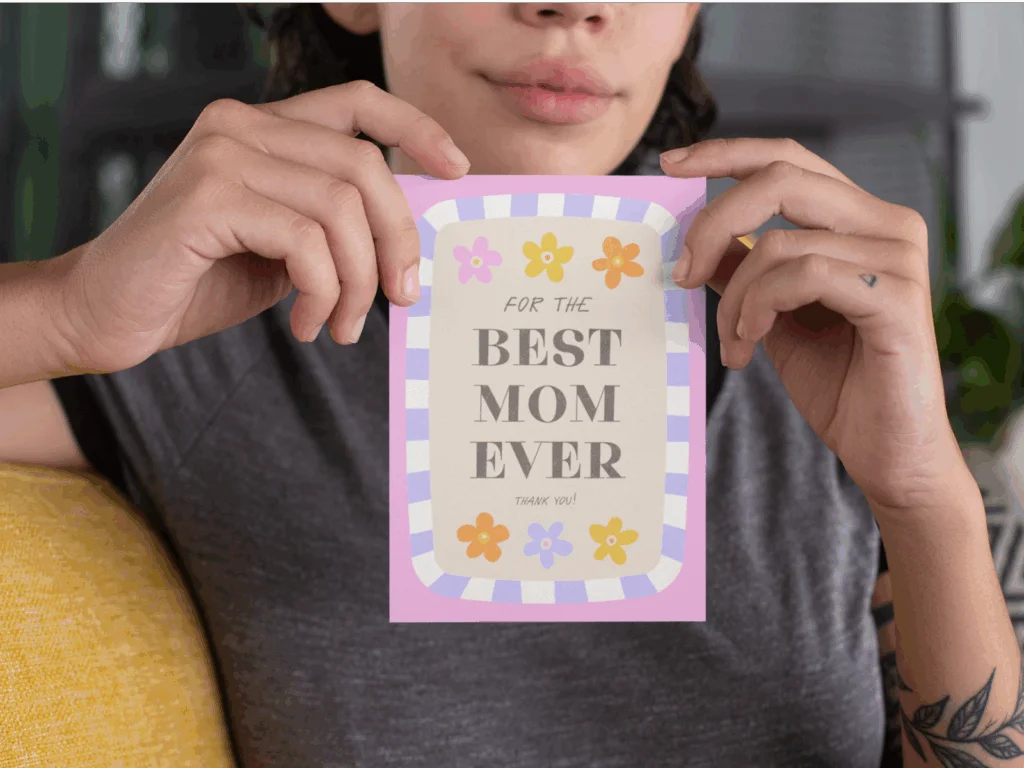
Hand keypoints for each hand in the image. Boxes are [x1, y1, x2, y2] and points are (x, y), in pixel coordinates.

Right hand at [54, 81, 468, 373]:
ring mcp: (222, 154)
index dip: (416, 130)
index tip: (457, 171)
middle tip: (401, 297)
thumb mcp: (283, 246)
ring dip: (359, 282)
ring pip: (342, 207)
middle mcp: (241, 125)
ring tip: (340, 325)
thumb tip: (408, 239)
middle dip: (398, 240)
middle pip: (364, 166)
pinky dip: (322, 292)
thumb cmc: (198, 280)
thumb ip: (333, 225)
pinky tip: (305, 324)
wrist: (107, 312)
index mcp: (263, 128)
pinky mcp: (207, 196)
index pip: (357, 102)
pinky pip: (306, 241)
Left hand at [661, 138, 968, 513]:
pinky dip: (760, 308)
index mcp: (858, 219)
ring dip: (735, 299)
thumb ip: (745, 269)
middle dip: (712, 224)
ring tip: (733, 344)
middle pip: (781, 179)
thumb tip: (698, 239)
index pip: (788, 160)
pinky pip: (804, 275)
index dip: (727, 154)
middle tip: (682, 276)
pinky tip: (751, 345)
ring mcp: (896, 258)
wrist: (885, 450)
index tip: (670, 165)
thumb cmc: (836, 381)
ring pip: (779, 242)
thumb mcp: (772, 314)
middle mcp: (886, 224)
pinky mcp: (895, 297)